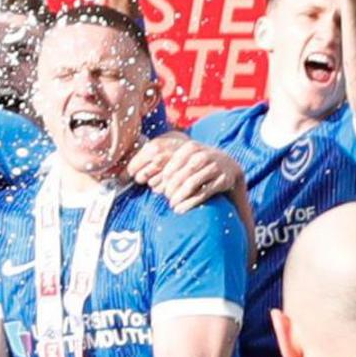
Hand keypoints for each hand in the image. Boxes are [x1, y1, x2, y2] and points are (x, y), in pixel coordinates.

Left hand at [126, 132, 246, 212]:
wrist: (228, 166)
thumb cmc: (196, 164)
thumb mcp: (182, 157)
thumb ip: (161, 161)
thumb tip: (127, 174)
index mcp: (188, 147)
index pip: (166, 162)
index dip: (155, 175)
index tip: (148, 184)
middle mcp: (202, 155)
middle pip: (178, 175)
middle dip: (168, 189)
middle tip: (164, 198)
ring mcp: (214, 167)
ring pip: (190, 184)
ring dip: (178, 197)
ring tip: (171, 204)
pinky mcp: (222, 180)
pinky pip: (203, 193)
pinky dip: (189, 203)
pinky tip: (181, 209)